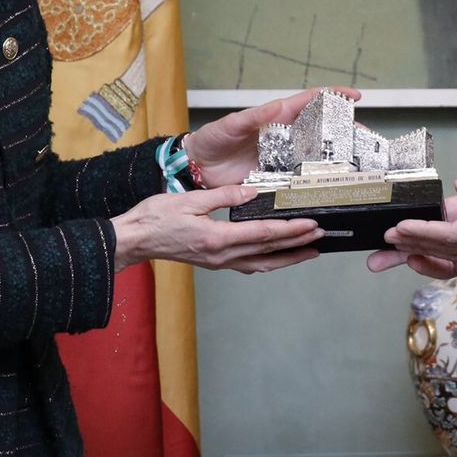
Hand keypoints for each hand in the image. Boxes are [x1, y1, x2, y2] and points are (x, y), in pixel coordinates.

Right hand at [111, 185, 323, 273]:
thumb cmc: (156, 217)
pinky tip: (278, 257)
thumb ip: (224, 195)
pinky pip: (249, 265)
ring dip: (288, 258)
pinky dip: (269, 261)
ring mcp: (219, 262)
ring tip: (310, 251)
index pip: (263, 235)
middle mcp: (222, 255)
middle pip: (269, 252)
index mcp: (217, 238)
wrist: (134, 239)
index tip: (311, 225)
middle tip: (321, 237)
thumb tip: (253, 190)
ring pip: (262, 264)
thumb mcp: (190, 199)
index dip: (290, 230)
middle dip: (298, 245)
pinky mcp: (215, 262)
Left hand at [183, 86, 360, 187]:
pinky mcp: (278, 180)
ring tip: (359, 165)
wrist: (199, 168)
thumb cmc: (214, 139)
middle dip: (346, 133)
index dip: (333, 96)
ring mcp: (284, 160)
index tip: (354, 96)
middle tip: (366, 139)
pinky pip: (301, 181)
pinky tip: (331, 189)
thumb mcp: (232, 125)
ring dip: (337, 161)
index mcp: (278, 118)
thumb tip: (277, 106)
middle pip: (322, 132)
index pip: (310, 102)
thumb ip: (254, 117)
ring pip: (317, 158)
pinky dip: (316, 184)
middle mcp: (286, 138)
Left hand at [372, 168, 456, 268]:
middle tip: (379, 248)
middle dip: (410, 247)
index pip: (454, 235)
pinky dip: (441, 258)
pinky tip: (424, 254)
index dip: (423, 233)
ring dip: (420, 255)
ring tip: (391, 255)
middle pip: (445, 250)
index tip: (398, 230)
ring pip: (452, 258)